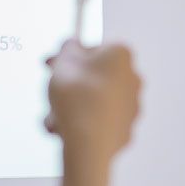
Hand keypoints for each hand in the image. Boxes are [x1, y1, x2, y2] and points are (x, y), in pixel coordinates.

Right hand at [45, 40, 141, 161]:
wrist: (89, 141)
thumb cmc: (78, 96)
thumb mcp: (63, 59)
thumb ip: (68, 46)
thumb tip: (72, 45)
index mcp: (121, 56)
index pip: (92, 49)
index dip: (68, 57)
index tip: (52, 64)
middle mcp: (133, 79)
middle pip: (93, 77)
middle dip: (69, 86)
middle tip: (52, 91)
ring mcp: (132, 106)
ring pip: (94, 102)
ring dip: (71, 107)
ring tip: (54, 116)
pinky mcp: (125, 130)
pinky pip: (98, 123)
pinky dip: (82, 125)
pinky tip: (64, 129)